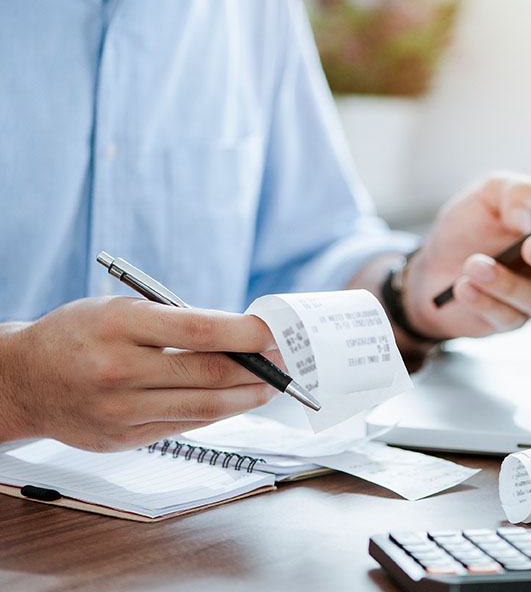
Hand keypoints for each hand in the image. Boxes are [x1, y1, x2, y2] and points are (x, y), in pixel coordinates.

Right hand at [0, 297, 280, 451]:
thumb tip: (240, 336)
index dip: (247, 333)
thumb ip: (176, 322)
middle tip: (285, 359)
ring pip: (205, 408)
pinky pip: (186, 426)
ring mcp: (120, 410)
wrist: (22, 380)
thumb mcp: (120, 310)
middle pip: (210, 374)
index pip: (200, 330)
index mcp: (119, 325)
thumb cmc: (77, 335)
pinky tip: (236, 400)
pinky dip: (218, 412)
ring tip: (272, 385)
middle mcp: (119, 370)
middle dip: (259, 367)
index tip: (274, 332)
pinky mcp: (123, 439)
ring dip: (249, 397)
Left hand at [402, 173, 530, 339]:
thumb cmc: (467, 228)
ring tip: (474, 264)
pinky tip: (463, 286)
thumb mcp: (486, 194)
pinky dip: (484, 300)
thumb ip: (515, 192)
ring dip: (505, 281)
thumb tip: (529, 217)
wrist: (429, 265)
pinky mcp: (508, 320)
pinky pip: (506, 317)